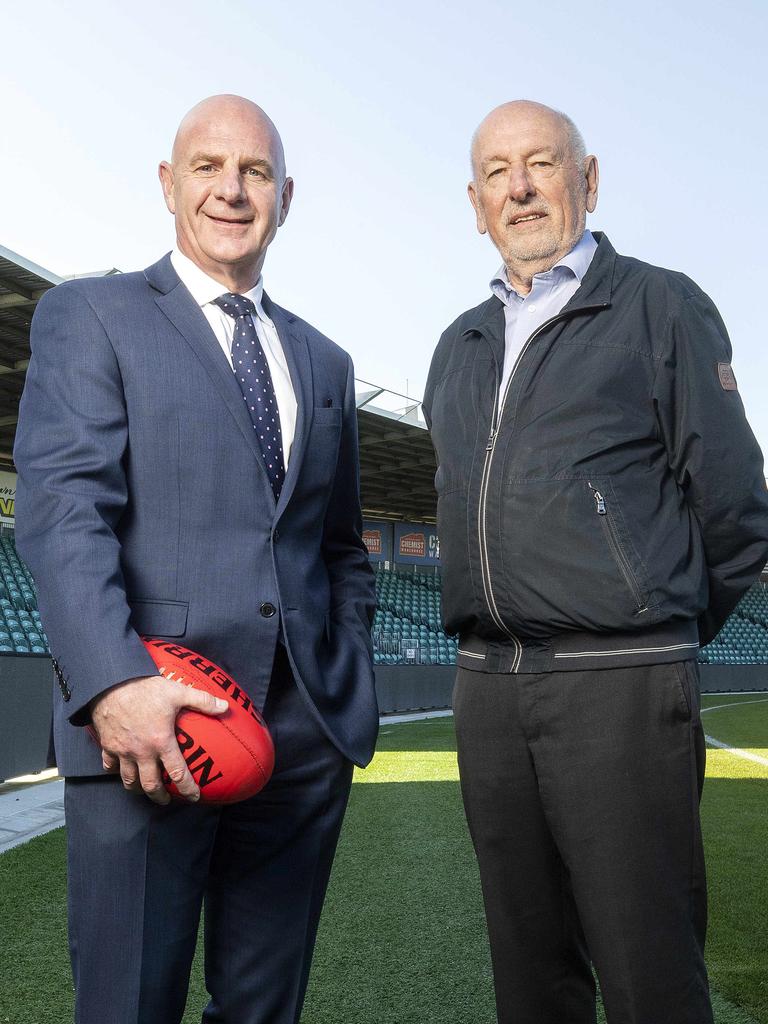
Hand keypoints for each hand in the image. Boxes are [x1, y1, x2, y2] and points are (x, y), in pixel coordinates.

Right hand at [90, 674, 227, 804]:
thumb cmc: (146, 688)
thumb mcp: (178, 692)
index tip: (194, 796)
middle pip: (149, 785)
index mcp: (160, 742)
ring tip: (144, 789)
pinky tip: (120, 770)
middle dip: (159, 796)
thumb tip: (226, 707)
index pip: (177, 773)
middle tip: (166, 800)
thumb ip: (203, 701)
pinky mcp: (107, 745)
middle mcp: (141, 752)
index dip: (187, 788)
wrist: (111, 683)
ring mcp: (122, 751)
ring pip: (128, 780)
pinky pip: (109, 766)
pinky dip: (115, 771)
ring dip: (137, 788)